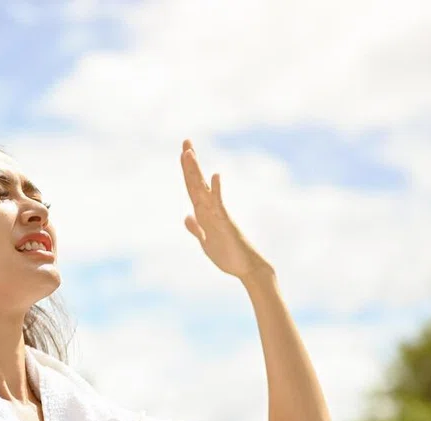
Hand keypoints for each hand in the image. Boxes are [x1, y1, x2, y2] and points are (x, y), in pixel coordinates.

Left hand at [180, 139, 272, 278]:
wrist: (247, 269)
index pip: (192, 188)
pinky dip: (216, 190)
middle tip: (186, 140)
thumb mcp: (205, 243)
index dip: (187, 171)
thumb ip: (196, 229)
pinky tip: (214, 176)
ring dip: (196, 172)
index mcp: (204, 214)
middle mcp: (211, 210)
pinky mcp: (226, 223)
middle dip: (190, 163)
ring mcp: (218, 214)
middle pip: (197, 182)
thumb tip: (186, 216)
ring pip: (204, 189)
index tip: (183, 152)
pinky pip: (219, 204)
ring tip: (190, 153)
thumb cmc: (228, 257)